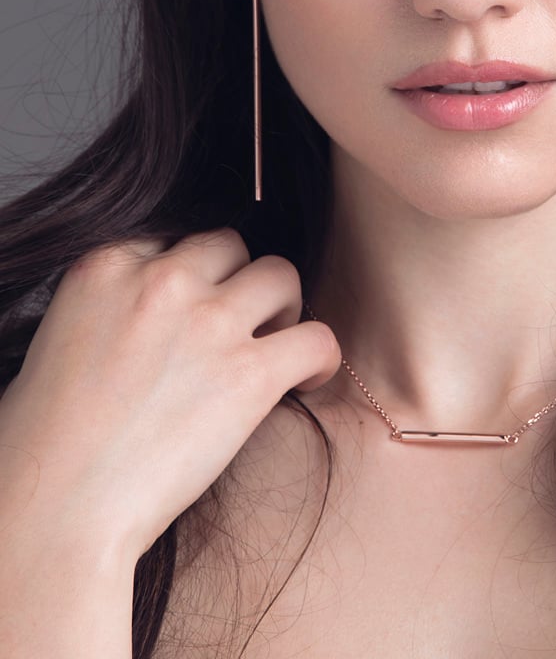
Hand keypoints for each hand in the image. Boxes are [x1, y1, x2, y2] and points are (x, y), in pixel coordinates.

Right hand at [0, 229, 339, 566]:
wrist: (57, 509)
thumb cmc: (42, 444)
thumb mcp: (58, 337)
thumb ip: (110, 306)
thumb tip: (146, 320)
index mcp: (106, 266)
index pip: (174, 239)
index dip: (191, 274)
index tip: (194, 306)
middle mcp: (162, 280)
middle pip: (230, 245)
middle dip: (237, 280)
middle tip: (238, 324)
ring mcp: (209, 322)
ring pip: (281, 275)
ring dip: (283, 307)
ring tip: (274, 346)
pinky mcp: (249, 374)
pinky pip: (317, 337)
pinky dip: (320, 358)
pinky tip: (306, 380)